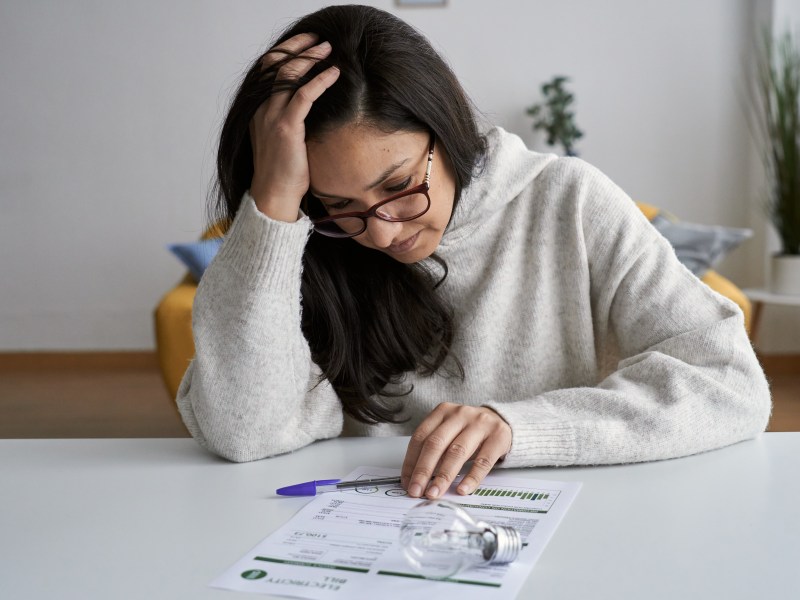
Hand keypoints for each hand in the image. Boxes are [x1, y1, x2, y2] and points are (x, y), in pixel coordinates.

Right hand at [249, 33, 339, 221]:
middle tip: (319, 40)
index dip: (286, 52)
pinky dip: (320, 80)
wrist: (274, 196)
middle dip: (298, 47)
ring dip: (310, 57)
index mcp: (258, 111)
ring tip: (328, 49)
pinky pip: (304, 94)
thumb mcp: (283, 142)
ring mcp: (271, 117)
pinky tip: (334, 73)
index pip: (267, 70)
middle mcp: (261, 109)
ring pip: (288, 73)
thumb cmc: (283, 174)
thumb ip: (290, 121)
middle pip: (276, 64)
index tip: (305, 44)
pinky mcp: (287, 127)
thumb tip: (309, 111)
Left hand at [401, 403, 512, 498]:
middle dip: (424, 470)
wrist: (502, 421)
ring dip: (443, 476)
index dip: (411, 461)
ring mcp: (480, 424)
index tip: (407, 483)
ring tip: (435, 493)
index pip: (421, 437)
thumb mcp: (450, 432)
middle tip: (416, 491)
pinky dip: (472, 478)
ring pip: (457, 452)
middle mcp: (460, 414)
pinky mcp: (499, 436)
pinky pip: (483, 461)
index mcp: (443, 411)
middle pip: (436, 444)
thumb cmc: (469, 431)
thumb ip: (434, 449)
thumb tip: (416, 480)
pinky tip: (463, 490)